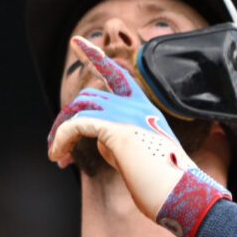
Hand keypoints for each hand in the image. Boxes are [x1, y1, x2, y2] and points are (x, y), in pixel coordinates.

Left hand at [46, 37, 204, 220]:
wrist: (181, 195)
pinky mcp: (117, 130)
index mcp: (144, 107)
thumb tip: (99, 141)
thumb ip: (117, 141)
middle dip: (64, 121)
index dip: (94, 54)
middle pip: (87, 98)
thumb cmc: (163, 183)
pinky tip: (58, 157)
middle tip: (55, 149)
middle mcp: (135, 105)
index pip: (115, 72)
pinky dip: (62, 140)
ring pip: (78, 109)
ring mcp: (127, 115)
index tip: (76, 41)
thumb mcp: (138, 155)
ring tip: (56, 155)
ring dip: (59, 132)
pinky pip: (76, 126)